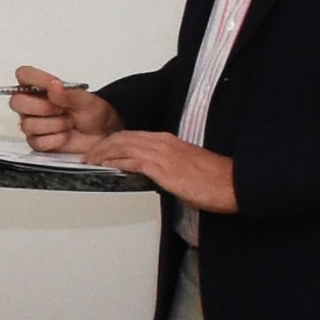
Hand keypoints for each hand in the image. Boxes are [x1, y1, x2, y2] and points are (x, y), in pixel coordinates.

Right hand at [2, 66, 114, 152]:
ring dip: (55, 125)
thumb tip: (53, 86)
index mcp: (40, 88)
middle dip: (43, 107)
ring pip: (28, 124)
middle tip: (62, 108)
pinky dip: (56, 139)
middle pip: (17, 102)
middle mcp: (32, 105)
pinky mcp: (36, 142)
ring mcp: (32, 123)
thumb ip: (68, 92)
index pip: (23, 75)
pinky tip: (64, 135)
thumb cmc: (92, 113)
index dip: (36, 79)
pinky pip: (37, 141)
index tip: (53, 85)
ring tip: (68, 123)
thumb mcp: (86, 99)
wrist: (102, 134)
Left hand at [89, 128, 237, 212]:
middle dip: (100, 146)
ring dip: (101, 153)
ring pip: (122, 146)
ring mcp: (161, 154)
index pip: (131, 135)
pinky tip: (104, 166)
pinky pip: (131, 161)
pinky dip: (114, 162)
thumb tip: (148, 175)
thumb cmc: (213, 179)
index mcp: (167, 141)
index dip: (111, 142)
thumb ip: (163, 166)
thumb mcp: (183, 168)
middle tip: (87, 156)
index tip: (99, 150)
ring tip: (89, 162)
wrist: (232, 184)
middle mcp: (162, 142)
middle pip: (121, 137)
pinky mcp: (162, 168)